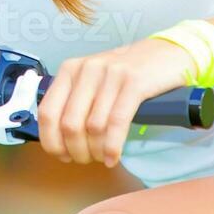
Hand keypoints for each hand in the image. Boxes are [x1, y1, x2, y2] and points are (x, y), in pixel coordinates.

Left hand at [35, 37, 196, 166]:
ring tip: (103, 157)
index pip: (47, 112)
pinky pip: (117, 122)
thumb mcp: (93, 80)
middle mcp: (87, 70)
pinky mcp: (134, 82)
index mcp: (70, 70)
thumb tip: (57, 138)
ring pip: (93, 127)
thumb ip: (74, 101)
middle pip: (69, 124)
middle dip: (76, 150)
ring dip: (96, 151)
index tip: (61, 155)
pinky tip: (113, 156)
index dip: (51, 141)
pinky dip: (113, 146)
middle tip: (87, 159)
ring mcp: (110, 75)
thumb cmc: (127, 73)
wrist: (166, 54)